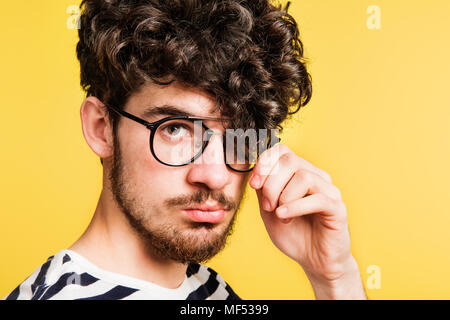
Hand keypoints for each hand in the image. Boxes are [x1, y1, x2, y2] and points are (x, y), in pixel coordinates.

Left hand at [249, 144, 365, 298]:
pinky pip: (317, 198)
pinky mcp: (337, 207)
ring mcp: (329, 190)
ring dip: (284, 197)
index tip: (254, 184)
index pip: (282, 151)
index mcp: (299, 173)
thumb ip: (263, 189)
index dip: (265, 163)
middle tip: (268, 206)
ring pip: (303, 177)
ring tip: (280, 216)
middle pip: (289, 161)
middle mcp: (316, 177)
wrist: (314, 262)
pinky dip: (295, 206)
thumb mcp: (269, 210)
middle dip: (271, 183)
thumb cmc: (293, 234)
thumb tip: (255, 172)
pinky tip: (284, 217)